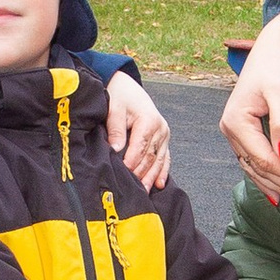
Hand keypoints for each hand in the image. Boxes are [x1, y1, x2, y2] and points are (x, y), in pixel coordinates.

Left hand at [104, 71, 170, 187]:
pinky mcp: (164, 138)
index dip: (131, 163)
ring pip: (159, 160)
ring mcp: (164, 134)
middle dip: (141, 174)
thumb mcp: (114, 109)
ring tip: (144, 192)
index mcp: (149, 120)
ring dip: (151, 177)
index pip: (140, 148)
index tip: (123, 175)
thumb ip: (116, 130)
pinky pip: (165, 157)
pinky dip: (163, 171)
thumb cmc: (120, 97)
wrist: (127, 87)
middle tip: (133, 191)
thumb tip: (116, 150)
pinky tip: (159, 184)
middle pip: (150, 157)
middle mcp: (160, 128)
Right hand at [219, 4, 279, 204]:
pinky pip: (254, 160)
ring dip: (276, 185)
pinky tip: (277, 193)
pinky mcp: (245, 130)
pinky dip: (267, 177)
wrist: (277, 41)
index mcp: (236, 121)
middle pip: (258, 167)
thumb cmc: (279, 60)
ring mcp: (235, 131)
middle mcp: (230, 129)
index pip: (263, 158)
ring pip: (255, 168)